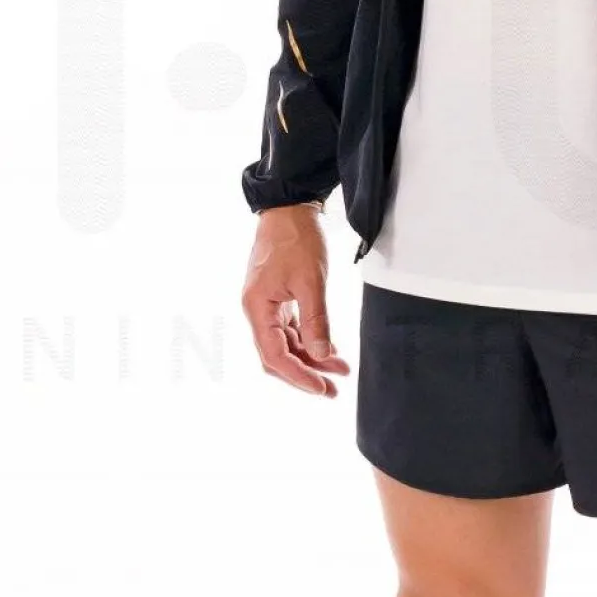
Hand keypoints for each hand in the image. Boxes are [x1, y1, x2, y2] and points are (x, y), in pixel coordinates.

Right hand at [240, 204, 350, 395]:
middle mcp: (257, 311)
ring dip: (312, 358)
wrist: (289, 208)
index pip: (274, 356)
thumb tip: (321, 355)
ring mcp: (267, 306)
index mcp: (257, 308)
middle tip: (333, 389)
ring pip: (287, 344)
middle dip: (305, 373)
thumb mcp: (311, 282)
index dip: (298, 376)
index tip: (322, 388)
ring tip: (340, 371)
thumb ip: (316, 321)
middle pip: (278, 355)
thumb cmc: (296, 239)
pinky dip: (310, 341)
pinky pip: (292, 329)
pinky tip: (330, 350)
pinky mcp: (278, 299)